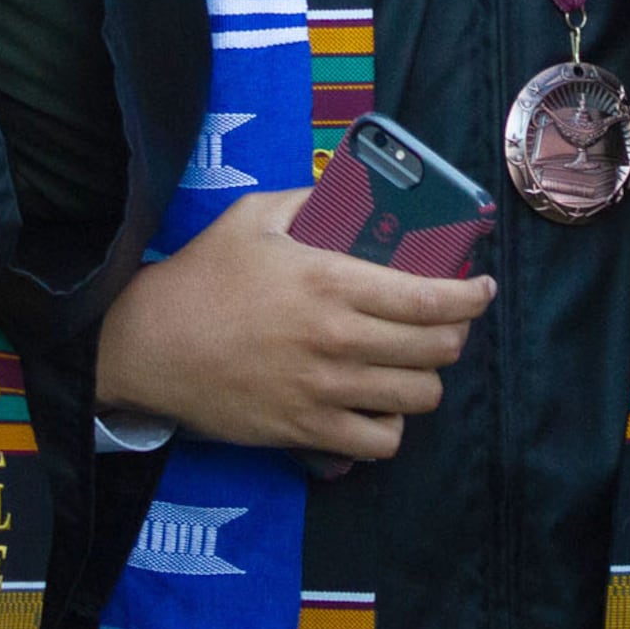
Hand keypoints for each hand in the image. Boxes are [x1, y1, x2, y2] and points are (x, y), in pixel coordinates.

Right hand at [94, 187, 495, 461]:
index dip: (472, 296)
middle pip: (437, 350)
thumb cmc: (200, 277)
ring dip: (426, 380)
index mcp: (332, 282)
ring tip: (414, 364)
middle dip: (456, 335)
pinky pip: (379, 443)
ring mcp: (323, 391)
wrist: (148, 345)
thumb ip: (309, 199)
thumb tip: (348, 185)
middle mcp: (337, 339)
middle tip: (448, 324)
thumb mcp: (253, 216)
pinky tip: (379, 406)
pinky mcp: (304, 432)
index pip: (432, 298)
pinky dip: (390, 427)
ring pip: (418, 398)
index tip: (481, 288)